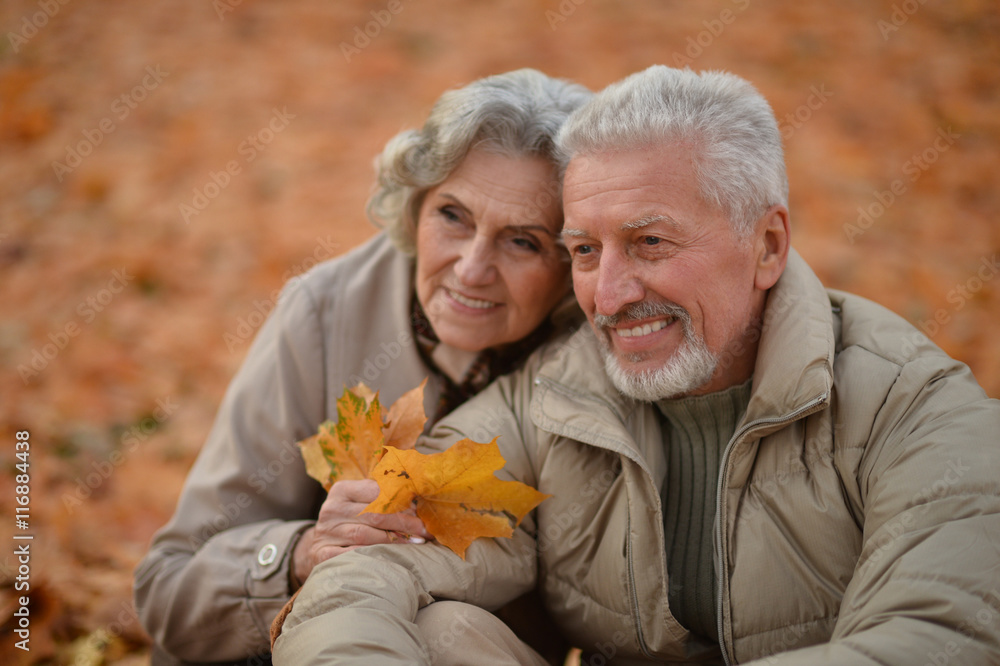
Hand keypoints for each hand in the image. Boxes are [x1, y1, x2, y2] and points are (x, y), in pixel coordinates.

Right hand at [291, 479, 429, 585]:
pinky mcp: (323, 554)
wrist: (320, 544)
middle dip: (404, 522)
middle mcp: (331, 509)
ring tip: (416, 542)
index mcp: (342, 490)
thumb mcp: (360, 502)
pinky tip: (392, 557)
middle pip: (374, 514)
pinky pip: (353, 554)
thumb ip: (382, 498)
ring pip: (365, 535)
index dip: (400, 502)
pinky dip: (374, 555)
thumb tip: (418, 503)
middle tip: (424, 530)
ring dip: (394, 539)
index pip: (375, 492)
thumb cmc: (350, 520)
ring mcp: (325, 533)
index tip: (420, 511)